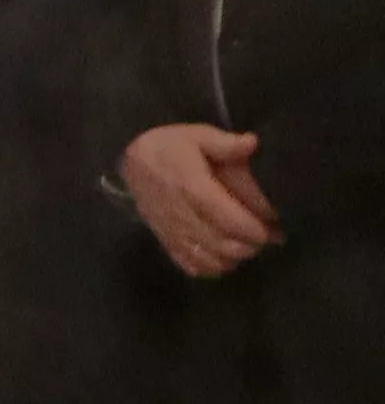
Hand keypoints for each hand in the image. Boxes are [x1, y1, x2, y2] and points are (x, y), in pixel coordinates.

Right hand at [126, 120, 280, 278]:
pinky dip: (210, 268)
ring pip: (207, 258)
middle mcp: (180, 214)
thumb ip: (226, 143)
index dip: (252, 228)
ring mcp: (170, 231)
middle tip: (265, 237)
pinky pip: (189, 264)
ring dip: (232, 258)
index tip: (271, 228)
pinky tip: (223, 259)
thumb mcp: (197, 135)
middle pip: (220, 243)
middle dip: (248, 246)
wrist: (132, 163)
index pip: (226, 217)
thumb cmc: (170, 147)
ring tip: (245, 246)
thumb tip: (252, 143)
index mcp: (191, 186)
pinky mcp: (165, 240)